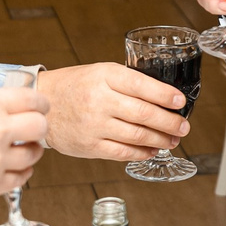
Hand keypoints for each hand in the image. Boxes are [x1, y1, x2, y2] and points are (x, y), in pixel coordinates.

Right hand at [0, 86, 47, 211]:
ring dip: (30, 150)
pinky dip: (19, 173)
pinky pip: (20, 179)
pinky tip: (10, 168)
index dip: (39, 103)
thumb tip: (1, 115)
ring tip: (19, 149)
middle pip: (41, 126)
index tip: (40, 106)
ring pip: (34, 154)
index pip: (31, 99)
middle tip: (32, 128)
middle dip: (39, 126)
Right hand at [36, 63, 192, 160]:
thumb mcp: (100, 72)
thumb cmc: (74, 86)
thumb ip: (128, 82)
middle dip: (170, 122)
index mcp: (105, 76)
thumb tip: (164, 96)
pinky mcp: (90, 145)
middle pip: (144, 114)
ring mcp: (94, 125)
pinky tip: (151, 150)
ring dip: (160, 140)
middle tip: (183, 126)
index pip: (142, 85)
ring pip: (137, 135)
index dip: (166, 95)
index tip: (181, 102)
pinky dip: (142, 153)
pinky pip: (123, 152)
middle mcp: (100, 100)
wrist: (42, 105)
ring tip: (172, 139)